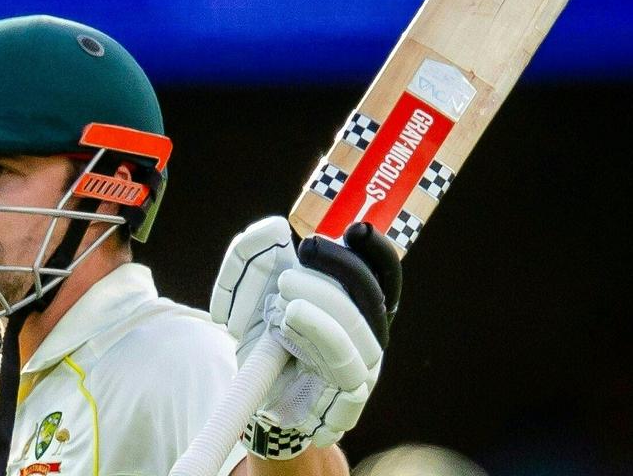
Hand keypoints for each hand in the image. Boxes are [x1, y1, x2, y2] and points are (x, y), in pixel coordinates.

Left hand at [211, 218, 401, 458]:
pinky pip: (344, 368)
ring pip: (356, 329)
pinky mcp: (347, 404)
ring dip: (322, 301)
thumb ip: (254, 254)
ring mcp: (361, 370)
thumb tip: (274, 228)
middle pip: (370, 296)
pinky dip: (319, 334)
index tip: (355, 230)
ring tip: (284, 289)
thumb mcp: (249, 289)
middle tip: (303, 250)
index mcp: (357, 304)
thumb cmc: (263, 335)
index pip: (383, 273)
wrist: (250, 395)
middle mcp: (367, 334)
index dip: (376, 250)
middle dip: (339, 267)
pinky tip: (290, 319)